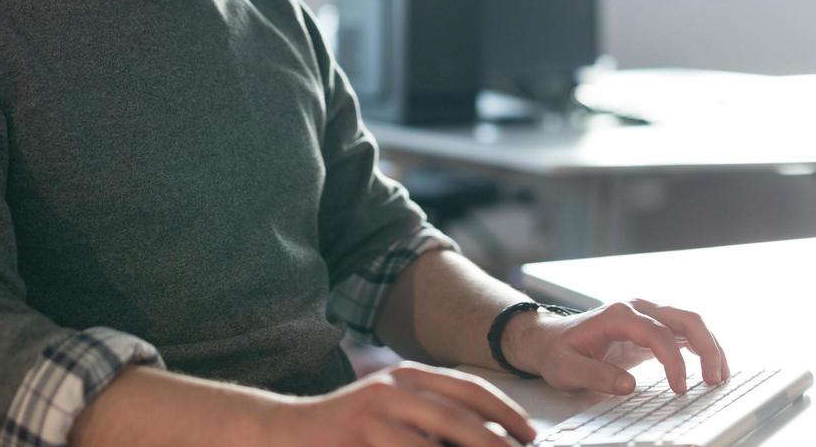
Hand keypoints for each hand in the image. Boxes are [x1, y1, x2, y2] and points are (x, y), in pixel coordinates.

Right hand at [263, 361, 537, 446]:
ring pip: (431, 444)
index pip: (467, 388)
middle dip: (493, 442)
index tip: (528, 433)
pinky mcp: (356, 441)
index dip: (504, 411)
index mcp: (407, 376)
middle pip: (457, 417)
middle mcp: (392, 390)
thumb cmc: (350, 426)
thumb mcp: (392, 408)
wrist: (286, 431)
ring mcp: (372, 417)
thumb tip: (488, 437)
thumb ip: (432, 416)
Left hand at [505, 299, 729, 395]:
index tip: (680, 389)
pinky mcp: (651, 326)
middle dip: (706, 347)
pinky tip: (710, 367)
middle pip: (684, 318)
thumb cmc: (558, 353)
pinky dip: (701, 346)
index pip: (658, 333)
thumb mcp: (567, 369)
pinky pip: (683, 331)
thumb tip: (629, 385)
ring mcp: (646, 314)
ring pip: (689, 321)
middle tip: (714, 380)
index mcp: (618, 314)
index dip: (674, 361)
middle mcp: (637, 308)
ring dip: (710, 345)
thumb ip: (596, 376)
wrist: (550, 339)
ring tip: (720, 376)